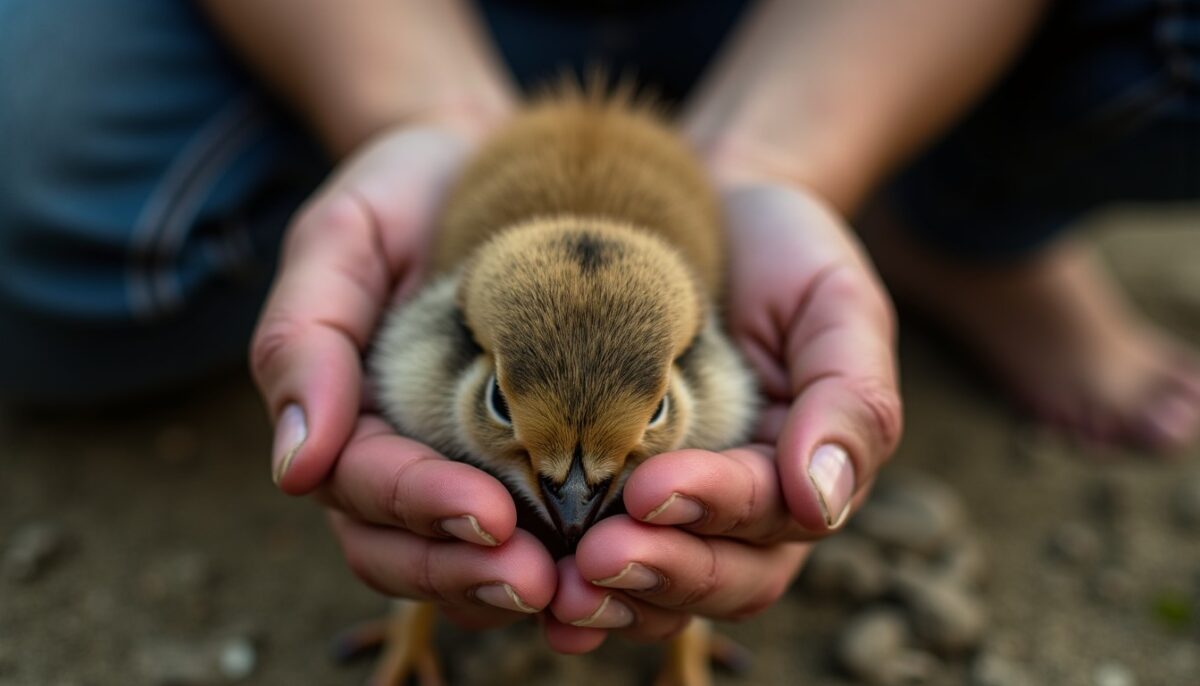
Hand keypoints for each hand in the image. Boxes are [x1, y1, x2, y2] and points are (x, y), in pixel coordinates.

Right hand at [250, 126, 555, 627]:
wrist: (489, 165)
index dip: (419, 508)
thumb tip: (295, 471)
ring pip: (471, 563)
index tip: (486, 515)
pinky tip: (617, 567)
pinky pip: (541, 535)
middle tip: (540, 582)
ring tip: (579, 591)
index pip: (366, 487)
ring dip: (516, 586)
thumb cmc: (406, 196)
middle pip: (410, 550)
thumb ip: (303, 339)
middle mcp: (403, 461)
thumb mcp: (343, 238)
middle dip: (468, 571)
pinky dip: (569, 561)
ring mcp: (467, 469)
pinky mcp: (534, 464)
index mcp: (350, 420)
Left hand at [546, 181, 901, 649]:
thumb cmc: (782, 256)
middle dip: (660, 571)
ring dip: (614, 599)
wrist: (707, 220)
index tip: (649, 488)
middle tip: (593, 559)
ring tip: (558, 590)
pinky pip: (600, 569)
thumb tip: (822, 503)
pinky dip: (574, 590)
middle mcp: (743, 513)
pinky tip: (534, 597)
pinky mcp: (609, 503)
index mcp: (801, 473)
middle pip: (717, 577)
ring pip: (660, 592)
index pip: (768, 515)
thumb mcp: (835, 304)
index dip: (713, 508)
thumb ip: (850, 399)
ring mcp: (676, 514)